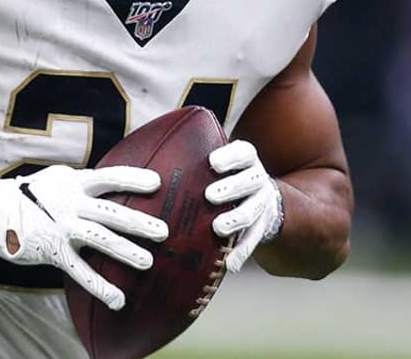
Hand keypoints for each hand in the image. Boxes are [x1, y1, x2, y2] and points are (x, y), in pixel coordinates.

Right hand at [0, 164, 168, 309]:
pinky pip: (80, 271)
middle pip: (110, 212)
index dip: (132, 179)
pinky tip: (117, 299)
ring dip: (125, 251)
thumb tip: (112, 184)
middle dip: (138, 222)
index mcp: (74, 183)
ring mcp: (62, 227)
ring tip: (147, 261)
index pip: (108, 177)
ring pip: (99, 239)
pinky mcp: (53, 251)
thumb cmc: (30, 194)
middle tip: (163, 231)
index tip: (157, 183)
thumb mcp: (57, 180)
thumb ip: (83, 184)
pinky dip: (100, 286)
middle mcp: (70, 203)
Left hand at [205, 140, 283, 272]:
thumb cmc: (222, 175)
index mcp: (246, 159)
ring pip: (253, 210)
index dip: (230, 157)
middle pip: (250, 180)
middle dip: (231, 187)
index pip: (243, 152)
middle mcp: (257, 178)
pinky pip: (253, 239)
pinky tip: (231, 264)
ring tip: (218, 227)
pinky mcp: (262, 226)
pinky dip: (242, 252)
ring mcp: (262, 202)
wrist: (257, 196)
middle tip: (209, 196)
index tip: (212, 163)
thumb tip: (148, 146)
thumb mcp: (218, 161)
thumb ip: (195, 156)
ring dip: (236, 219)